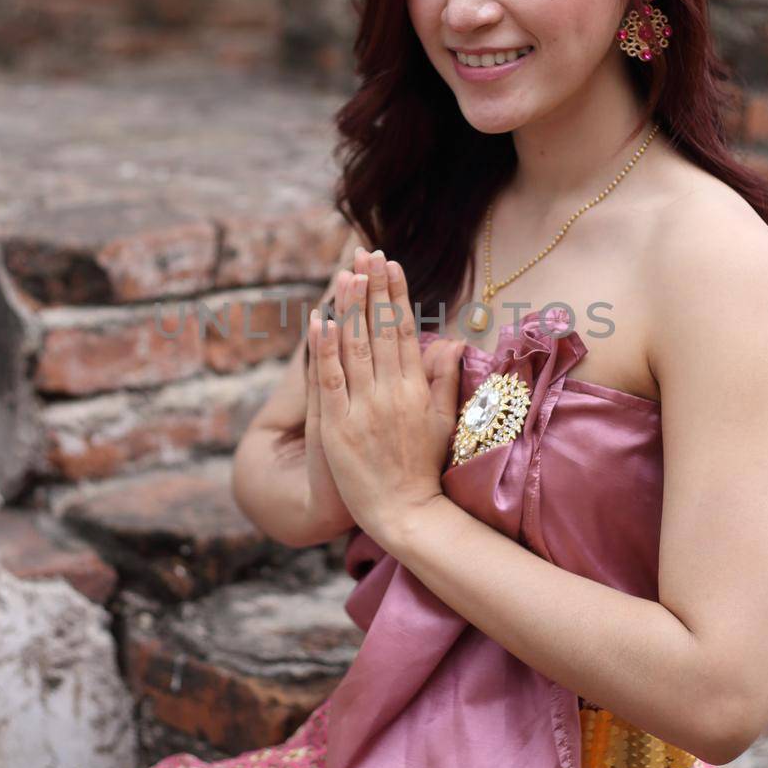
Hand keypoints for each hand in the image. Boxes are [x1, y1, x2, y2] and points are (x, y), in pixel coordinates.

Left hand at [307, 248, 465, 545]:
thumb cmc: (425, 469)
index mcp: (416, 390)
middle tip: (368, 254)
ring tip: (345, 274)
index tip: (391, 266)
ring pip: (353, 348)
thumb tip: (449, 340)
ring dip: (348, 308)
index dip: (396, 296)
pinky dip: (323, 349)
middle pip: (378, 331)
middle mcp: (390, 394)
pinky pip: (329, 379)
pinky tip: (318, 321)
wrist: (404, 513)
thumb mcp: (444, 422)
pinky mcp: (336, 427)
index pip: (404, 332)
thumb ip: (445, 379)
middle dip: (373, 289)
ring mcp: (362, 410)